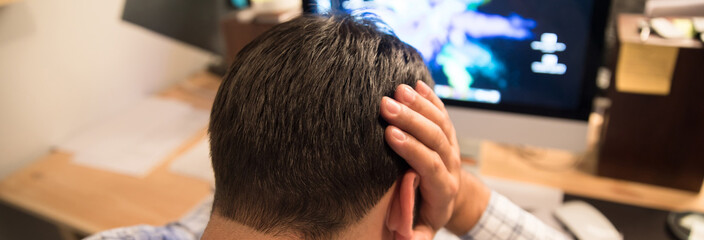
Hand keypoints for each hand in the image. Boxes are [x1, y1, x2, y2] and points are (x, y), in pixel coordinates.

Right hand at [380, 81, 489, 237]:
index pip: (431, 165)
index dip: (412, 149)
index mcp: (443, 190)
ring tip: (396, 89)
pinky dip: (431, 98)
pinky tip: (416, 83)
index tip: (390, 133)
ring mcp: (452, 148)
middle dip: (411, 119)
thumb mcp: (420, 231)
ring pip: (440, 122)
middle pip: (436, 138)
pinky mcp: (448, 135)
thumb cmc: (425, 216)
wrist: (449, 200)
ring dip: (419, 104)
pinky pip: (443, 113)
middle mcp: (451, 166)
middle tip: (385, 104)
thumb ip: (413, 236)